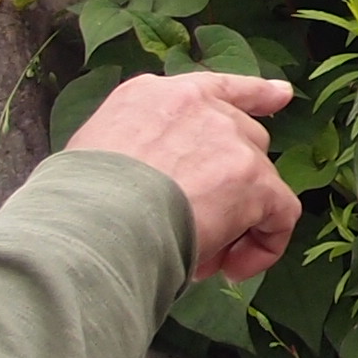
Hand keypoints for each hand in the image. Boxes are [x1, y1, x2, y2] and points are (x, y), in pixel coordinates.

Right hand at [68, 72, 300, 284]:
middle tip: (191, 233)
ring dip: (238, 222)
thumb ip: (136, 153)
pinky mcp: (251, 176)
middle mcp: (197, 105)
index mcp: (152, 96)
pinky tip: (232, 270)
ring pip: (259, 179)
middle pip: (242, 140)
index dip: (254, 94)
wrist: (93, 221)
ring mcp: (228, 137)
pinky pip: (281, 212)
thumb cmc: (76, 205)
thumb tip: (154, 193)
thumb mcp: (95, 155)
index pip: (214, 87)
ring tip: (200, 258)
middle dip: (227, 189)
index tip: (280, 97)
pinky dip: (265, 245)